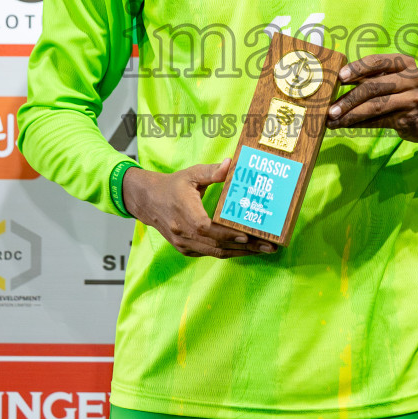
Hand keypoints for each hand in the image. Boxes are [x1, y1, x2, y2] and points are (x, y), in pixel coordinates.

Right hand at [121, 160, 274, 257]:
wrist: (148, 201)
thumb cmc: (172, 186)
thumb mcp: (191, 174)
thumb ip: (212, 171)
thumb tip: (231, 164)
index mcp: (183, 211)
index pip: (206, 228)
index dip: (226, 234)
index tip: (247, 235)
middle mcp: (182, 232)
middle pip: (216, 245)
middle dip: (244, 247)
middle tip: (269, 246)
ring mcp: (183, 243)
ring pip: (215, 253)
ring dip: (240, 253)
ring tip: (263, 250)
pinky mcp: (185, 249)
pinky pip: (209, 254)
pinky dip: (228, 253)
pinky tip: (245, 250)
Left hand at [327, 52, 417, 143]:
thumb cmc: (403, 93)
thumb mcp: (393, 79)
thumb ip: (371, 77)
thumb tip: (335, 83)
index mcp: (404, 63)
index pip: (376, 61)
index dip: (356, 69)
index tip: (339, 77)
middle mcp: (412, 78)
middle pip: (373, 87)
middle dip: (348, 99)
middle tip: (329, 108)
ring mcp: (413, 98)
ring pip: (375, 106)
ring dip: (350, 114)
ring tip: (332, 120)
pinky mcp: (410, 118)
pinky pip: (379, 121)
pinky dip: (359, 124)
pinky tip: (344, 125)